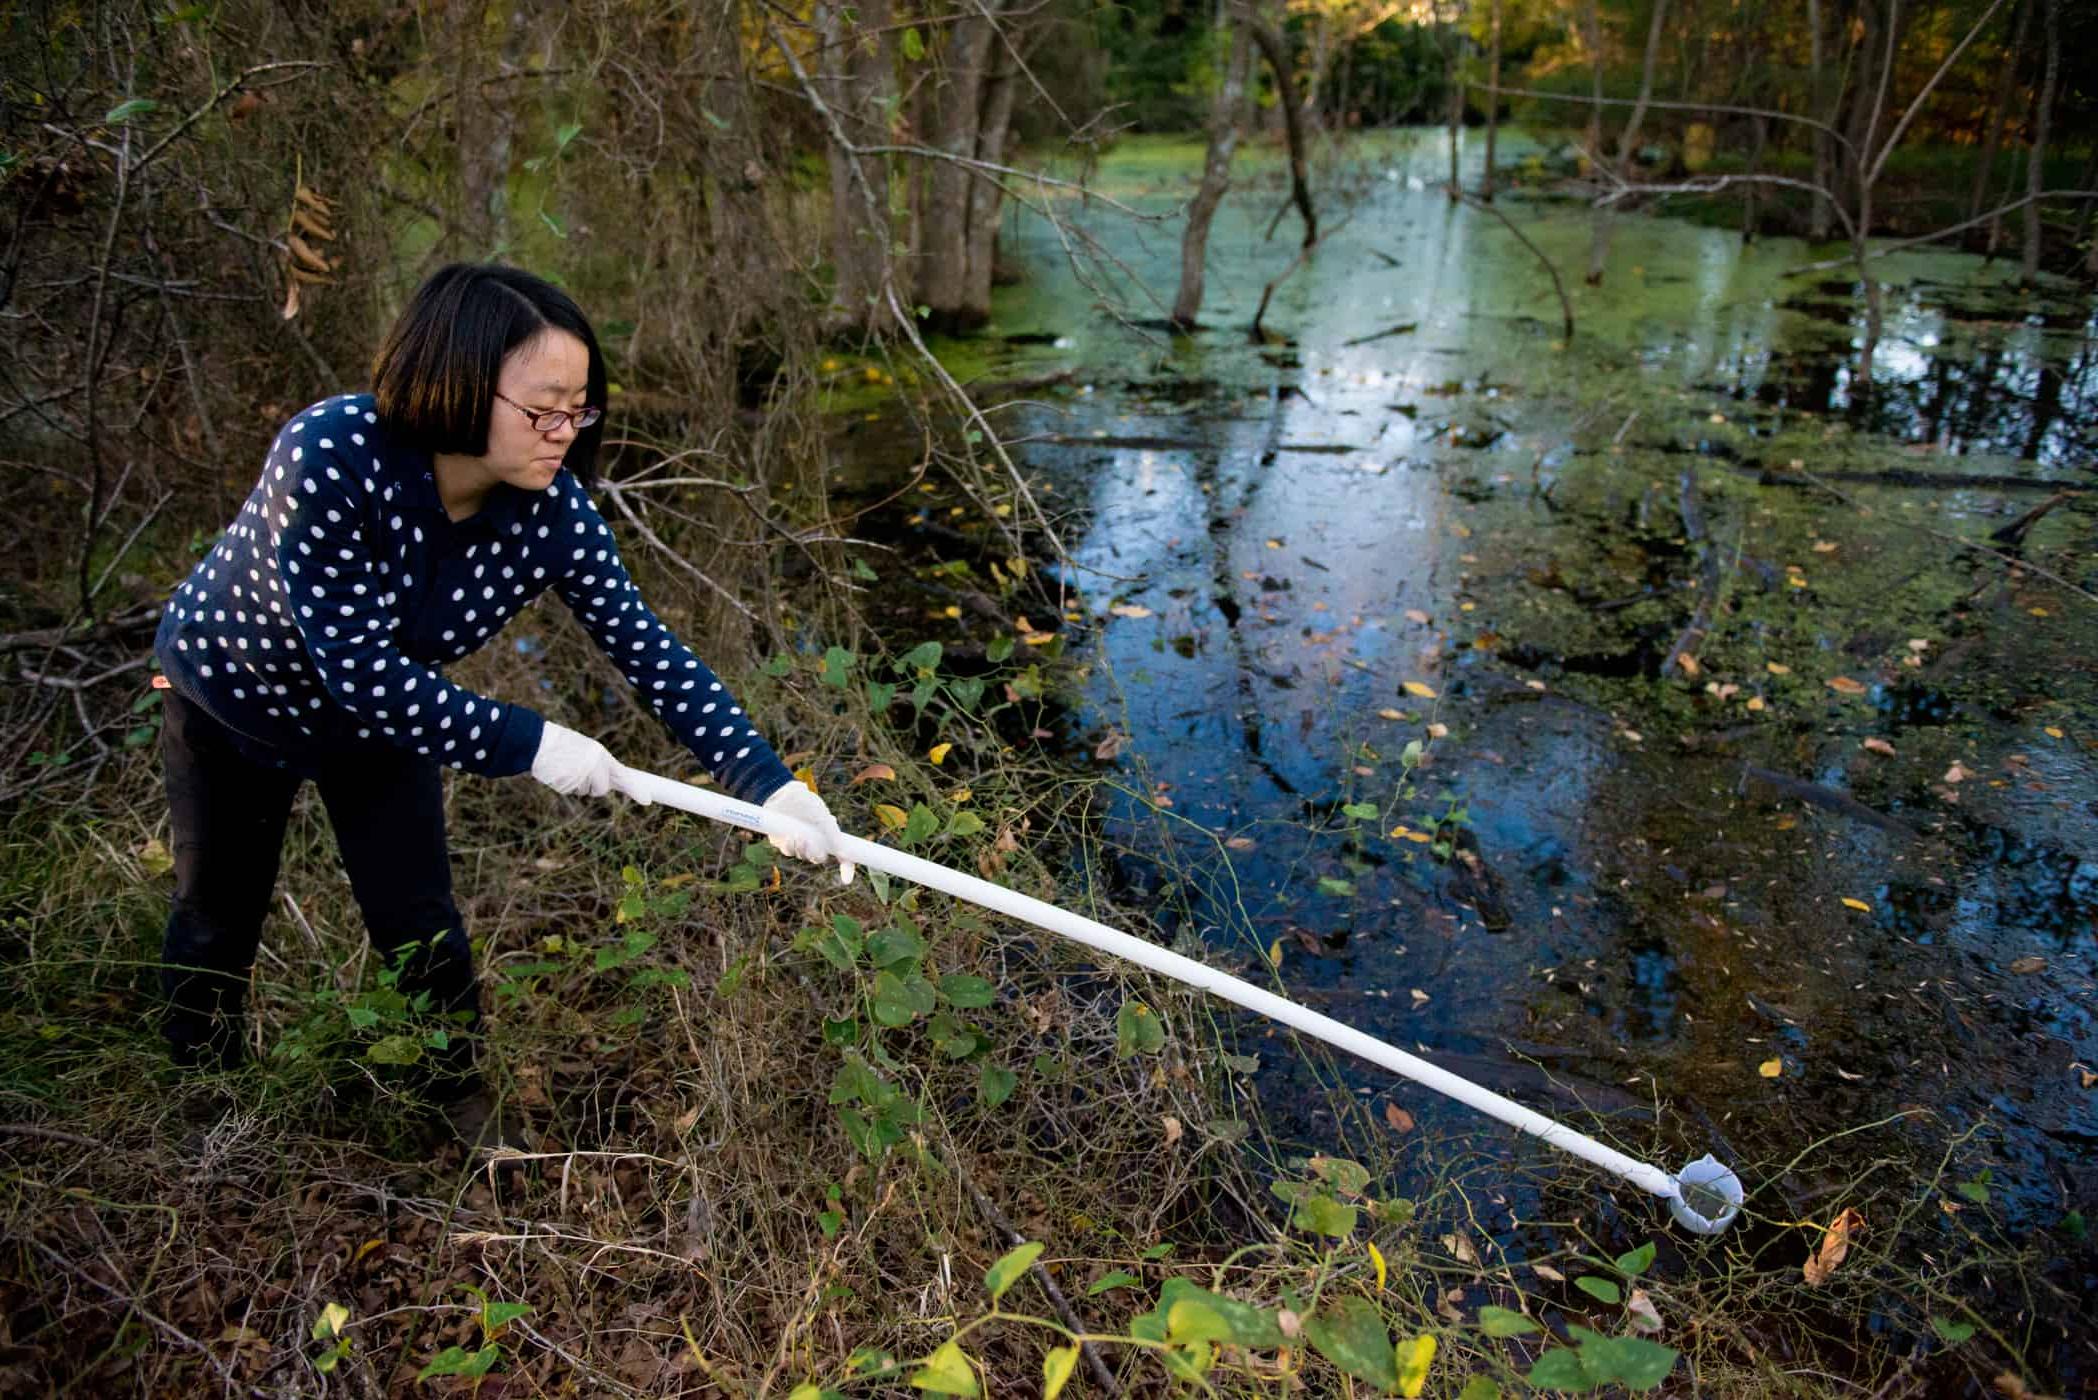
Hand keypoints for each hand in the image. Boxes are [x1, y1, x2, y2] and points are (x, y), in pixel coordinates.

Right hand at [531, 722, 647, 801]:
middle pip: (602, 789)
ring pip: (586, 792)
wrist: (537, 741)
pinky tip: (558, 772)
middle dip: (595, 786)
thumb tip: (614, 782)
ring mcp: (579, 776)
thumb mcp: (587, 749)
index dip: (636, 789)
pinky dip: (565, 785)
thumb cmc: (563, 744)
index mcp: (600, 754)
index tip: (647, 801)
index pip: (623, 775)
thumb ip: (601, 764)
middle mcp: (593, 766)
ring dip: (578, 785)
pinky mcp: (565, 785)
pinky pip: (570, 791)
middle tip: (582, 771)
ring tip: (566, 767)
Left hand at [761, 780, 855, 885]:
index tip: (847, 880)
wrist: (783, 795)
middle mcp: (815, 840)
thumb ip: (834, 836)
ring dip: (802, 850)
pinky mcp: (784, 842)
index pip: (841, 855)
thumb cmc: (807, 804)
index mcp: (828, 835)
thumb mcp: (824, 819)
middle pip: (819, 858)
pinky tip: (790, 836)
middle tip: (812, 844)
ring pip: (803, 856)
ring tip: (798, 836)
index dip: (846, 868)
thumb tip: (844, 853)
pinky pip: (789, 852)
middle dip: (815, 854)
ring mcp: (800, 842)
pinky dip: (790, 847)